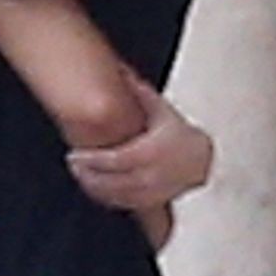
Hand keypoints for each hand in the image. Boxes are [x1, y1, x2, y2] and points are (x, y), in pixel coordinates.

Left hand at [68, 75, 213, 210]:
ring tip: (80, 174)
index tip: (75, 155)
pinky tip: (95, 187)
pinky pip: (123, 204)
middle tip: (73, 164)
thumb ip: (139, 93)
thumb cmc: (180, 135)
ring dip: (94, 187)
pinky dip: (106, 197)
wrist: (201, 160)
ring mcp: (152, 192)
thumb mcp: (162, 111)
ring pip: (115, 195)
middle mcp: (152, 174)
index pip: (114, 160)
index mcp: (152, 152)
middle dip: (87, 174)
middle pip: (111, 180)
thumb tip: (121, 71)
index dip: (91, 160)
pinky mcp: (151, 202)